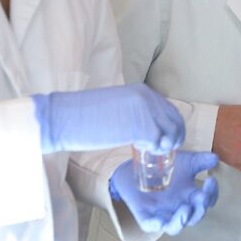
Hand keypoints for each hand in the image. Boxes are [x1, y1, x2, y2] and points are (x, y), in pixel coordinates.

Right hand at [33, 83, 184, 153]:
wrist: (65, 117)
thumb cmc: (85, 116)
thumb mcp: (118, 107)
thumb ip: (136, 112)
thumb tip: (151, 128)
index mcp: (142, 91)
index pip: (170, 110)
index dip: (172, 127)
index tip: (165, 140)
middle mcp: (148, 97)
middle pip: (175, 121)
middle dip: (173, 138)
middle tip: (161, 149)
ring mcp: (145, 111)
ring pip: (170, 132)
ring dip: (164, 145)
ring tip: (149, 149)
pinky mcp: (139, 125)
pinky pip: (158, 141)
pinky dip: (153, 149)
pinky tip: (141, 148)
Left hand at [110, 151, 218, 234]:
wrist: (136, 168)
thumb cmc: (164, 167)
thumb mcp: (185, 162)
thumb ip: (200, 161)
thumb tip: (215, 158)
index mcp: (190, 197)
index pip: (206, 201)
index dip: (211, 193)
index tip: (211, 180)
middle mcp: (178, 208)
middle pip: (193, 217)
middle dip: (200, 209)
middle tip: (202, 197)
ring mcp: (162, 214)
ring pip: (174, 227)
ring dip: (182, 221)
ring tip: (185, 210)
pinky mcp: (145, 216)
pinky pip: (150, 226)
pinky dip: (155, 225)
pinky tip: (159, 221)